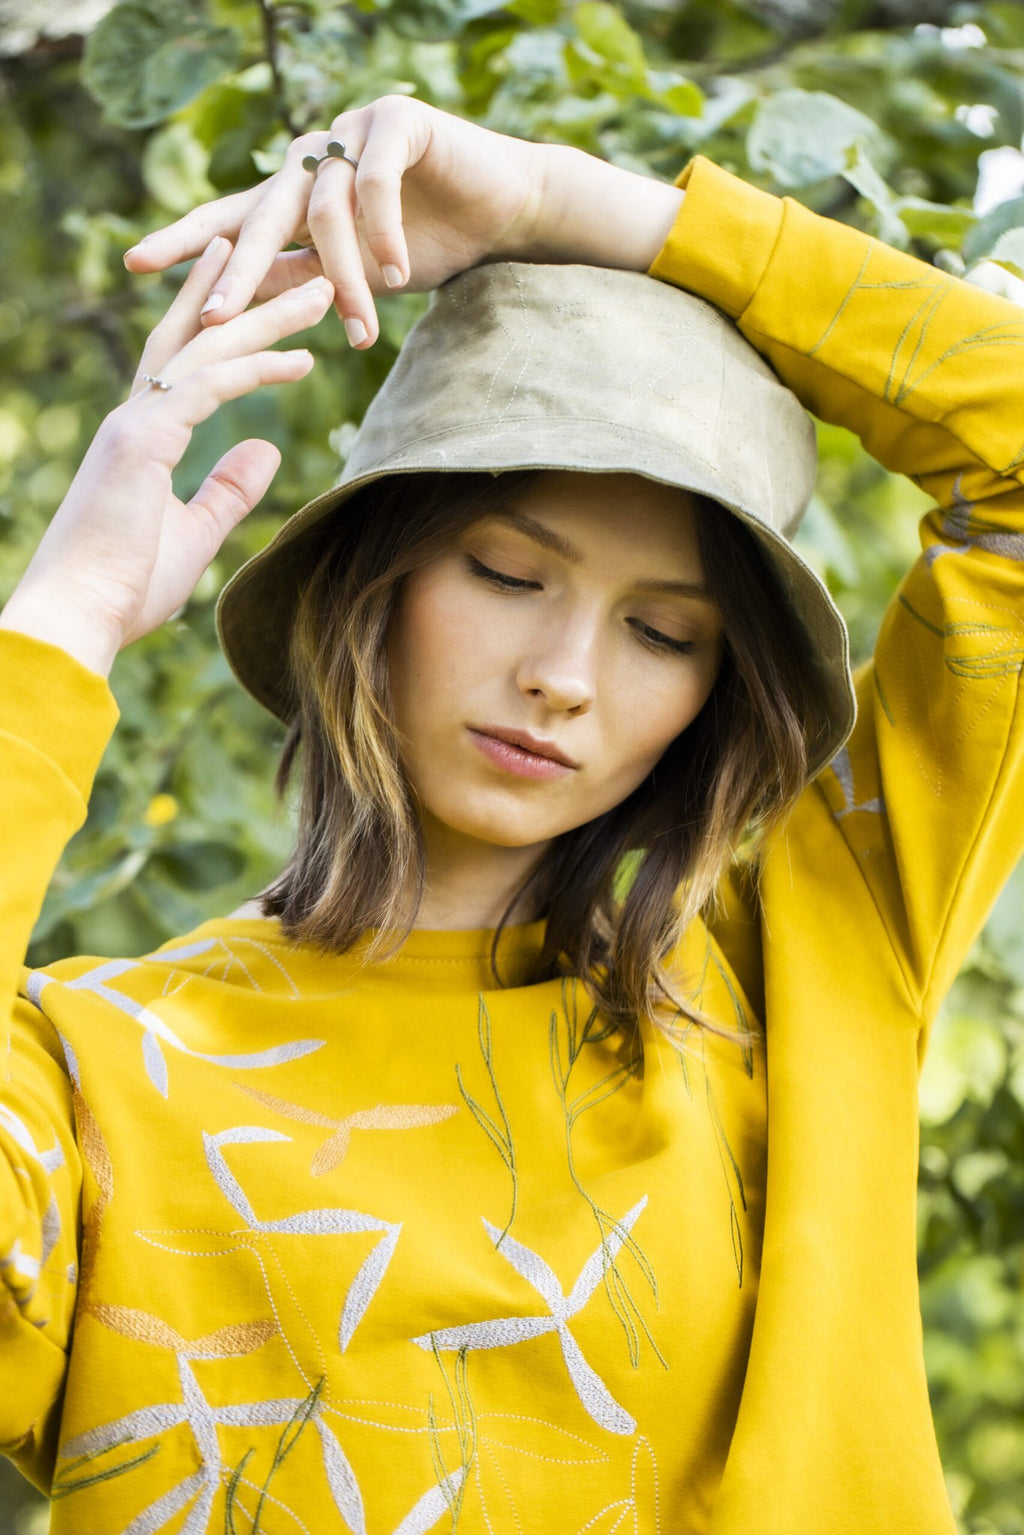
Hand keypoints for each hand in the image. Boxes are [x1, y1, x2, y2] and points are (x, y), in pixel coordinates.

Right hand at [0, 238, 333, 676]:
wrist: (79, 616)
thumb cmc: (126, 587)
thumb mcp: (194, 532)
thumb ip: (228, 489)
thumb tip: (266, 450)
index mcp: (142, 439)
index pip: (185, 366)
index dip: (221, 327)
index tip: (259, 298)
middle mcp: (135, 419)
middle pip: (199, 340)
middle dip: (249, 299)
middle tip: (300, 267)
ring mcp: (135, 425)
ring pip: (208, 351)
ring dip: (266, 320)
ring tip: (318, 294)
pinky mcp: (142, 442)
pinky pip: (208, 389)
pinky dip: (253, 368)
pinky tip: (297, 359)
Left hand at [123, 96, 682, 349]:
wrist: (506, 213)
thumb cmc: (432, 245)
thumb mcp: (356, 276)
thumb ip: (303, 280)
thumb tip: (242, 313)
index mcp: (297, 193)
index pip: (230, 218)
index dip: (185, 240)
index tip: (135, 267)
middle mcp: (315, 157)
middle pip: (262, 213)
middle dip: (238, 271)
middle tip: (213, 316)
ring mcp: (353, 133)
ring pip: (325, 212)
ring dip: (342, 280)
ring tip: (359, 331)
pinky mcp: (398, 120)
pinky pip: (376, 182)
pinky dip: (382, 232)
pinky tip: (396, 274)